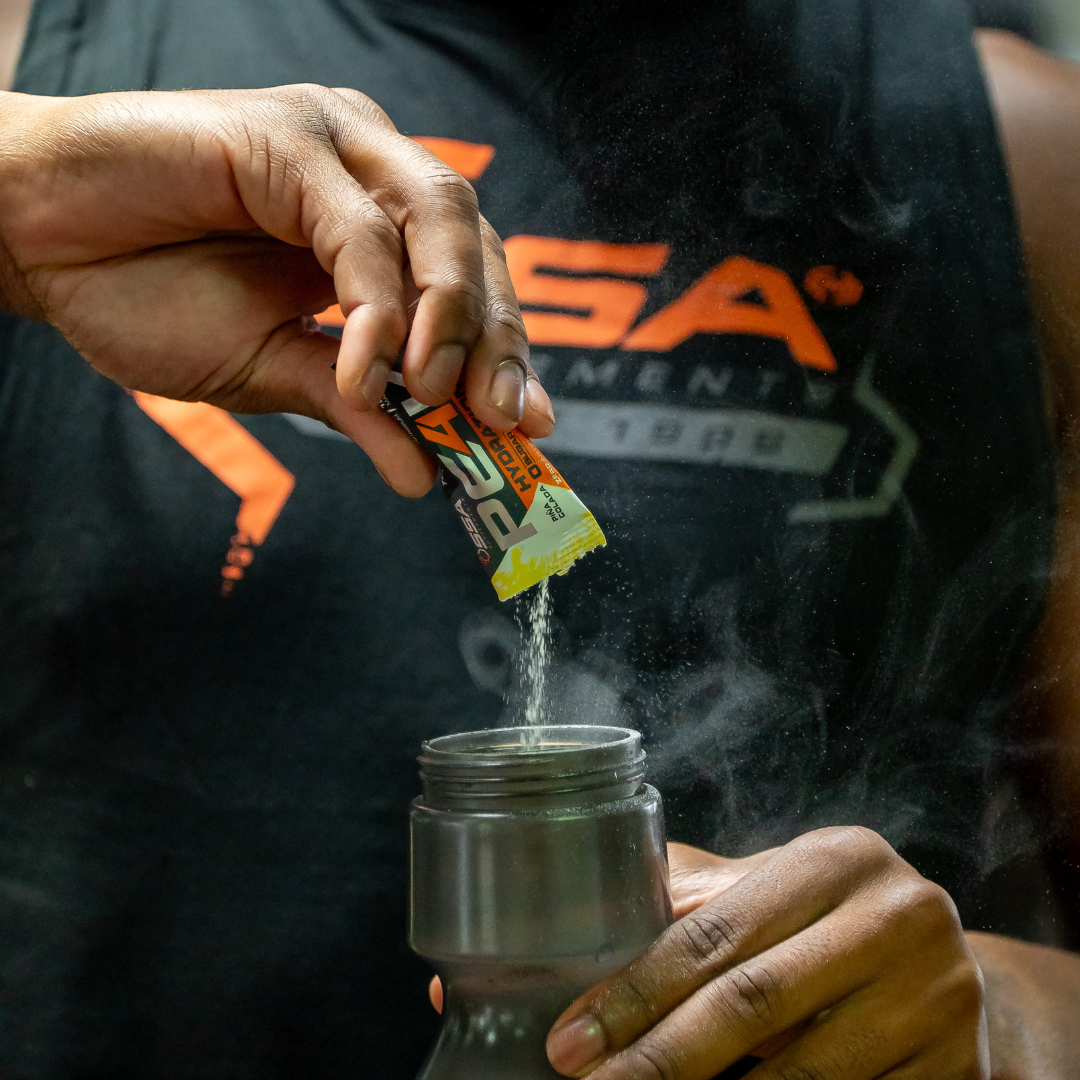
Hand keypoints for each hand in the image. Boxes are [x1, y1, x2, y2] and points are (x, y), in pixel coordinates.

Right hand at [0, 86, 552, 494]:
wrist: (41, 246)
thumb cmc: (149, 295)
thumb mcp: (272, 373)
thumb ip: (355, 406)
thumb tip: (424, 476)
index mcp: (380, 232)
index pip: (474, 287)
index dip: (507, 353)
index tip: (528, 427)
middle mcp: (372, 180)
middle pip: (477, 248)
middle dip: (498, 340)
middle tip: (500, 420)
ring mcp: (335, 150)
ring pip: (439, 220)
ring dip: (452, 317)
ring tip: (437, 395)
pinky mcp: (286, 139)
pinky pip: (359, 228)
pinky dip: (373, 307)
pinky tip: (364, 370)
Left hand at [545, 829, 988, 1078]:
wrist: (936, 963)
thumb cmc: (823, 917)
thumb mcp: (771, 886)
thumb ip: (695, 897)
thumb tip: (589, 921)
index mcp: (838, 859)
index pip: (716, 931)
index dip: (637, 992)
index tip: (572, 1040)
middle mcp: (899, 918)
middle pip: (753, 1004)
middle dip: (660, 1057)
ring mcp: (939, 997)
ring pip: (804, 1075)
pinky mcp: (959, 1068)